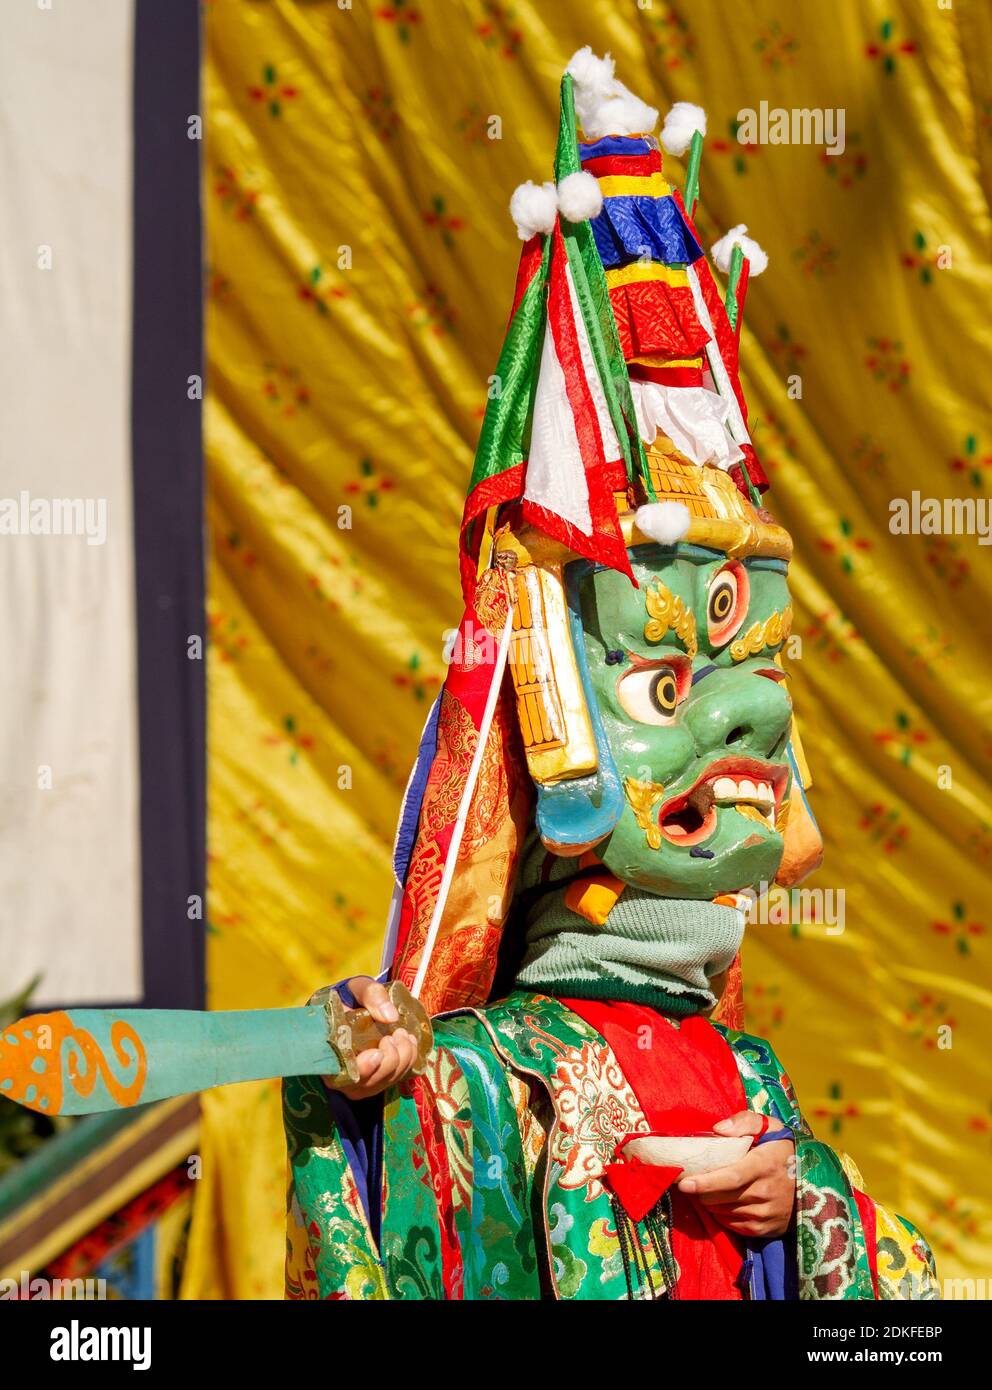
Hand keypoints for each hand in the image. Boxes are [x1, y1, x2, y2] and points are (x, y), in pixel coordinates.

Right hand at [322, 976, 419, 1100]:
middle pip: (368, 1081)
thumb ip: (371, 994)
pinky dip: (407, 1062)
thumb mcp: (357, 988)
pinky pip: (395, 1079)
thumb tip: (391, 1016)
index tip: (377, 1053)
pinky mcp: (374, 1080)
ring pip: (384, 1081)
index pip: (340, 1075)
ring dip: (401, 1059)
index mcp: (327, 1051)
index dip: (362, 1069)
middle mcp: (340, 1073)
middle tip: (397, 1034)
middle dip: (389, 1059)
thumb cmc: (351, 998)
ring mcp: (358, 1080)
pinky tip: (409, 1042)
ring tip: (403, 1034)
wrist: (355, 1007)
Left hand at [676, 1111, 795, 1237]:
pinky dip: (721, 1214)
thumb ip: (744, 1121)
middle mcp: (766, 1193)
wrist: (813, 1180)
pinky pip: (732, 1225)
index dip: (705, 1183)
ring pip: (723, 1212)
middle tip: (688, 1180)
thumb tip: (717, 1130)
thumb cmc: (783, 1148)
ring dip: (709, 1202)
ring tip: (705, 1188)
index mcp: (764, 1165)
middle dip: (700, 1191)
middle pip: (721, 1198)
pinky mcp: (767, 1229)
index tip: (684, 1182)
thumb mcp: (770, 1126)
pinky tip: (721, 1200)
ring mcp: (767, 1214)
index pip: (730, 1178)